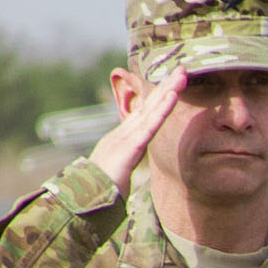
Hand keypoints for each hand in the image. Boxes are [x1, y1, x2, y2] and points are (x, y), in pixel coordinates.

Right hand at [90, 68, 188, 188]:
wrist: (85, 198)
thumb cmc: (102, 188)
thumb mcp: (119, 170)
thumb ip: (127, 161)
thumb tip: (133, 160)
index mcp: (124, 137)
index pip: (145, 112)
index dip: (159, 97)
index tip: (174, 83)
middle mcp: (125, 132)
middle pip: (149, 105)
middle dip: (166, 87)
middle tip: (182, 69)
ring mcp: (127, 137)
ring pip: (151, 110)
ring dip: (167, 92)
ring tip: (182, 76)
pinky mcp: (130, 146)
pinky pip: (149, 125)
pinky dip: (161, 110)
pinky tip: (172, 96)